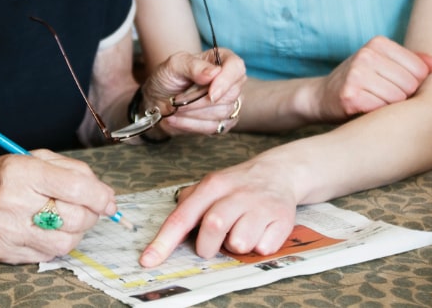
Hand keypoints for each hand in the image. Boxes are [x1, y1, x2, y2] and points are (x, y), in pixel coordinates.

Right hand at [0, 149, 116, 263]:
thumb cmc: (2, 177)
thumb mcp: (34, 159)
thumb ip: (73, 172)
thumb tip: (106, 196)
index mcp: (23, 171)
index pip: (74, 187)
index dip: (99, 196)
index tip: (108, 200)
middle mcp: (13, 201)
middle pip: (73, 217)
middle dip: (91, 215)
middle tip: (88, 209)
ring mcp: (7, 230)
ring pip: (64, 243)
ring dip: (76, 232)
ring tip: (67, 220)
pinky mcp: (4, 252)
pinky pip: (47, 255)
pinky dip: (56, 243)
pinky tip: (47, 230)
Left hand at [139, 155, 296, 267]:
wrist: (280, 172)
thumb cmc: (238, 185)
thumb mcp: (211, 185)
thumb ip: (189, 204)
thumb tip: (166, 232)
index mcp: (212, 185)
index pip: (182, 216)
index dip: (164, 241)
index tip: (148, 260)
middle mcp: (236, 192)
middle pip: (213, 227)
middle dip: (208, 246)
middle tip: (214, 243)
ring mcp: (260, 205)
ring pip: (240, 242)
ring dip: (237, 245)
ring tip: (242, 231)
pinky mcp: (282, 218)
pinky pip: (264, 248)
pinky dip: (260, 246)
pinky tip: (262, 230)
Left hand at [142, 47, 245, 136]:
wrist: (158, 100)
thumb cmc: (168, 77)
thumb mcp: (175, 65)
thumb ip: (194, 66)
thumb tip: (213, 73)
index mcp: (222, 59)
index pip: (236, 67)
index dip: (225, 81)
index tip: (210, 93)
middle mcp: (231, 81)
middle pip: (230, 94)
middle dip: (199, 100)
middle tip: (177, 99)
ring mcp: (230, 103)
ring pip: (222, 113)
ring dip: (192, 112)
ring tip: (174, 107)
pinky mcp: (223, 123)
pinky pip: (213, 128)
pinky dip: (190, 124)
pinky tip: (176, 118)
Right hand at [319, 36, 431, 120]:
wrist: (322, 96)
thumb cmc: (360, 82)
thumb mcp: (384, 65)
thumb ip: (412, 63)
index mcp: (378, 43)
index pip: (420, 69)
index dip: (413, 83)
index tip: (395, 85)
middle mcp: (366, 55)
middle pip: (411, 85)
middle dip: (402, 96)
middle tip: (382, 96)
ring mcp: (356, 74)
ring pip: (398, 99)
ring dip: (390, 108)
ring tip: (374, 102)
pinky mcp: (349, 96)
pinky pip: (382, 109)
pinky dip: (377, 115)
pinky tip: (365, 110)